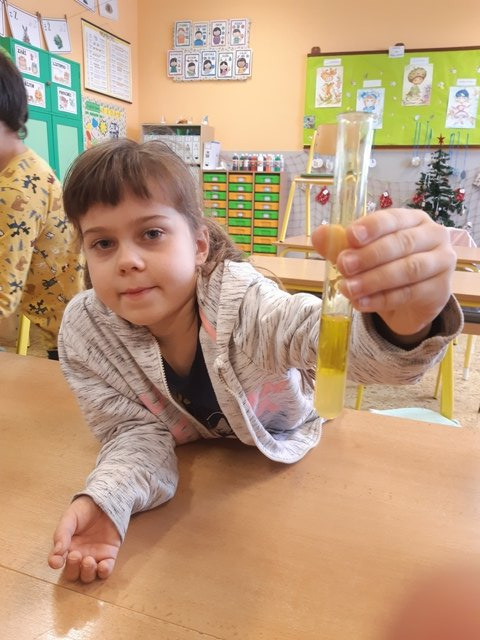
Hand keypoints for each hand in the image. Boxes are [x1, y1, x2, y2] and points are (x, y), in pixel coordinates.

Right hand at [48, 495, 121, 582]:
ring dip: (87, 573)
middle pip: (73, 573)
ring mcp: (94, 556)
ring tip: (88, 560)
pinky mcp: (109, 555)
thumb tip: (57, 553)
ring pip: (88, 576)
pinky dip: (104, 572)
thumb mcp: (70, 518)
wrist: (105, 500)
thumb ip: (62, 534)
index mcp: (66, 546)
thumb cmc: (84, 509)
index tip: (56, 562)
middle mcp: (79, 555)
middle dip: (72, 569)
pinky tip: (102, 565)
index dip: (55, 563)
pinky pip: (106, 571)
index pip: (57, 561)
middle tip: (75, 555)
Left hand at [311, 209, 455, 336]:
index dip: (372, 227)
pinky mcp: (440, 290)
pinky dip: (381, 299)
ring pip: (408, 270)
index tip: (350, 236)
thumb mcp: (361, 256)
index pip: (393, 218)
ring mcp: (442, 263)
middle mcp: (433, 236)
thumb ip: (341, 245)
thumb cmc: (386, 268)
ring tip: (348, 288)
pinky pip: (409, 294)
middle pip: (402, 243)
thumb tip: (320, 234)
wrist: (409, 303)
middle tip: (343, 266)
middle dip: (369, 256)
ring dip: (373, 280)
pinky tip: (360, 303)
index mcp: (413, 219)